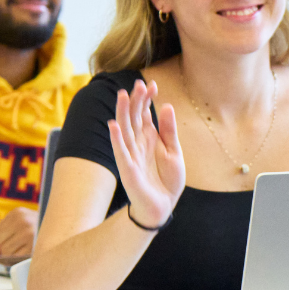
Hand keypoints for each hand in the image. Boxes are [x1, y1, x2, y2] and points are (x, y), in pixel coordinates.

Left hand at [0, 207, 37, 257]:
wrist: (65, 227)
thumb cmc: (40, 229)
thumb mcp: (23, 222)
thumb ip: (8, 232)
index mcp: (17, 213)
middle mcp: (23, 221)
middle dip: (1, 253)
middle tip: (6, 257)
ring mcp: (30, 233)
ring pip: (7, 253)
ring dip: (12, 256)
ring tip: (23, 253)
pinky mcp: (36, 246)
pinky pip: (18, 258)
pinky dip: (21, 260)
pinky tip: (28, 255)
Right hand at [109, 79, 184, 229]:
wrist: (163, 205)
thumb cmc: (167, 179)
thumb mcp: (174, 151)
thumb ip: (169, 130)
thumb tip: (167, 105)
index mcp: (149, 137)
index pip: (145, 113)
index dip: (147, 99)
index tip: (152, 85)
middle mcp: (138, 143)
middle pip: (134, 117)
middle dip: (136, 101)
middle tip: (138, 84)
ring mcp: (131, 154)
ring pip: (125, 130)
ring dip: (123, 113)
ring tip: (123, 95)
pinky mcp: (128, 168)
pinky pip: (121, 152)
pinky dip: (117, 139)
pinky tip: (114, 125)